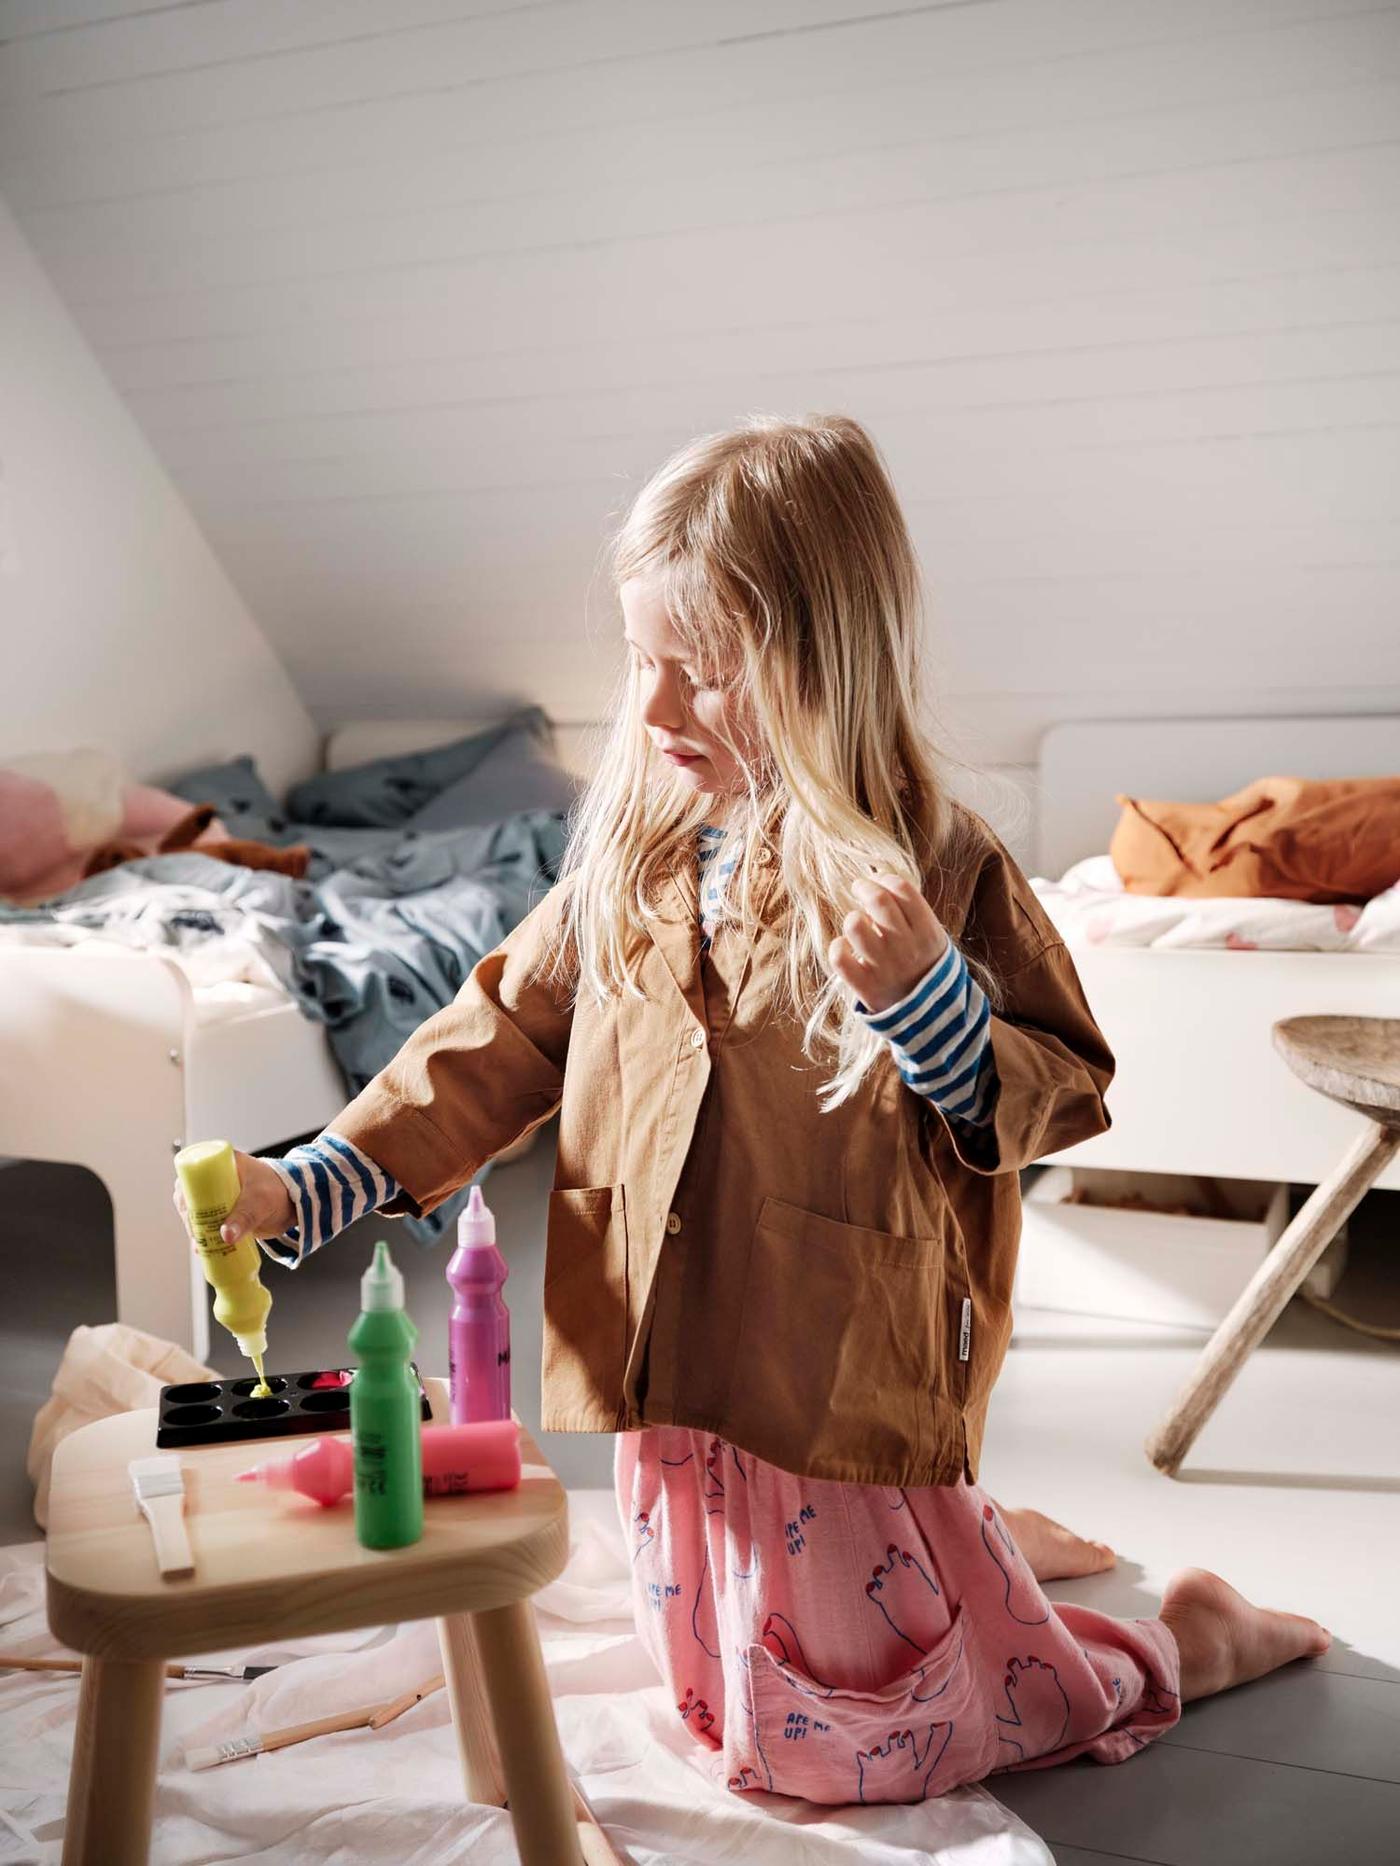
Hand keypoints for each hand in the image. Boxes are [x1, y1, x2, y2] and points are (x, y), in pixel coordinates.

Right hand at [172, 1149, 293, 1248]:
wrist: (293, 1204)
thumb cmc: (279, 1192)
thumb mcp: (261, 1202)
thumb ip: (245, 1218)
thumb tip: (226, 1236)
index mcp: (224, 1163)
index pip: (193, 1175)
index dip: (186, 1194)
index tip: (189, 1213)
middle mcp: (216, 1177)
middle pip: (190, 1197)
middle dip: (190, 1217)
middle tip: (197, 1234)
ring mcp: (218, 1195)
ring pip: (196, 1212)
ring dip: (195, 1228)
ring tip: (202, 1244)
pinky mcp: (222, 1212)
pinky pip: (206, 1223)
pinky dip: (204, 1235)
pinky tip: (204, 1248)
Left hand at [828, 872, 948, 1015]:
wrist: (929, 1017)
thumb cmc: (924, 967)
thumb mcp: (932, 939)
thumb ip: (913, 912)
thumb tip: (880, 881)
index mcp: (927, 932)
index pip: (902, 889)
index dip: (885, 879)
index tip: (879, 882)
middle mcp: (906, 947)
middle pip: (877, 900)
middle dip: (863, 887)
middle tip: (860, 889)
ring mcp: (884, 967)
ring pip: (854, 924)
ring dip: (853, 919)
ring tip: (857, 926)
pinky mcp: (865, 985)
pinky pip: (839, 956)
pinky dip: (838, 947)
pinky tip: (846, 949)